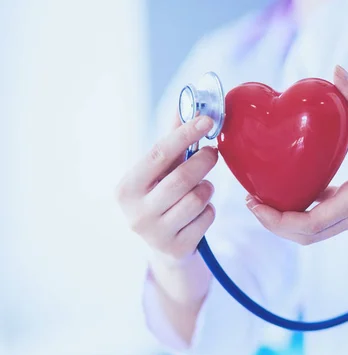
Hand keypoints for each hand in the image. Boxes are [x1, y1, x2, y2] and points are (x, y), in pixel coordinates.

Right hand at [116, 116, 217, 263]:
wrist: (163, 246)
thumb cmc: (160, 198)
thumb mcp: (159, 173)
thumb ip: (171, 142)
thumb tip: (186, 105)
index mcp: (126, 189)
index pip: (158, 154)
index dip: (184, 135)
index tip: (206, 120)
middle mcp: (136, 213)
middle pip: (182, 178)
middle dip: (203, 161)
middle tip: (213, 152)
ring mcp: (155, 235)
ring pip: (198, 198)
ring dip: (207, 188)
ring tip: (202, 187)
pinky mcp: (177, 248)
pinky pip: (207, 217)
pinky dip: (210, 210)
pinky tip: (200, 211)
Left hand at [246, 66, 347, 244]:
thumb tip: (336, 71)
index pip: (308, 224)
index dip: (276, 220)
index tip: (254, 201)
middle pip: (305, 236)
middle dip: (274, 224)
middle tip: (251, 200)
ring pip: (314, 232)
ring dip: (287, 221)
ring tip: (264, 197)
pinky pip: (327, 219)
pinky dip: (304, 212)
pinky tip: (295, 186)